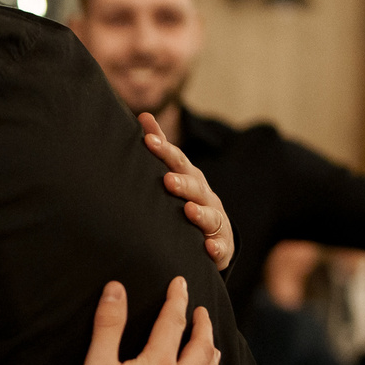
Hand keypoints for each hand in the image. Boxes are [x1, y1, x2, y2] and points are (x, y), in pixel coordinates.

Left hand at [140, 123, 231, 269]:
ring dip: (200, 213)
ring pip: (210, 216)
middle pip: (196, 188)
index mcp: (191, 180)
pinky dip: (215, 248)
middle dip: (183, 183)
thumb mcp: (177, 174)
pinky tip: (209, 249)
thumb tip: (144, 115)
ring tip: (189, 210)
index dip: (165, 151)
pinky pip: (220, 248)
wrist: (214, 238)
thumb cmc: (188, 201)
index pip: (177, 162)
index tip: (149, 140)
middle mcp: (205, 198)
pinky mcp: (221, 247)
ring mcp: (215, 222)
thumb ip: (162, 148)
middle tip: (168, 180)